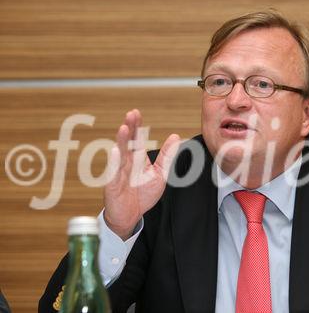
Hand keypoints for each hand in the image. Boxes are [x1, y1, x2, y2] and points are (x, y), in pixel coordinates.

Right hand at [103, 109, 179, 239]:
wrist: (131, 216)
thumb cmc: (142, 194)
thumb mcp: (160, 174)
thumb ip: (166, 156)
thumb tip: (176, 137)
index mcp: (137, 159)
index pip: (136, 140)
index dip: (136, 127)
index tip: (136, 112)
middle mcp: (126, 163)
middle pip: (127, 143)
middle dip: (128, 129)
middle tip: (131, 115)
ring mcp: (118, 173)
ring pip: (119, 155)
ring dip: (121, 141)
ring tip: (123, 128)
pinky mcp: (113, 186)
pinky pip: (113, 173)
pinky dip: (114, 163)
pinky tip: (115, 152)